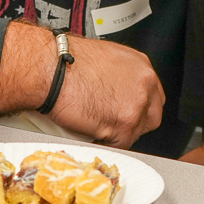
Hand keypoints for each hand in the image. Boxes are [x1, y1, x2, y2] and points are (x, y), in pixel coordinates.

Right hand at [49, 34, 164, 148]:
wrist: (50, 68)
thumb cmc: (66, 61)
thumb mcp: (105, 58)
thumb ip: (120, 76)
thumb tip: (117, 90)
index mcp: (140, 66)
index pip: (153, 95)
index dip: (139, 108)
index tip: (126, 112)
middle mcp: (144, 83)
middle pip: (152, 115)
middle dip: (134, 124)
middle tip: (114, 124)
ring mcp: (137, 104)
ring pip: (136, 132)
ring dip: (118, 135)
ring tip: (97, 128)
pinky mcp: (124, 124)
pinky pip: (121, 145)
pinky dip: (107, 144)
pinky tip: (93, 135)